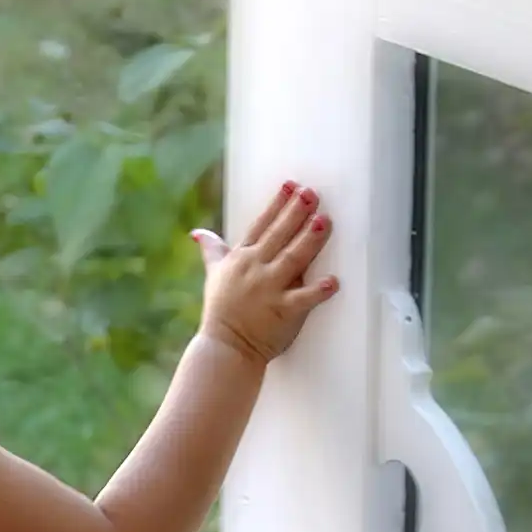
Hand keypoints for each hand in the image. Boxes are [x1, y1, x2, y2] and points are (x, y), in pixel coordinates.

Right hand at [190, 181, 339, 363]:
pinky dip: (318, 291)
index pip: (261, 225)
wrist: (224, 347)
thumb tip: (197, 233)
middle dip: (295, 213)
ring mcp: (269, 290)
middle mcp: (255, 269)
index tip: (291, 185)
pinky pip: (303, 299)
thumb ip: (212, 250)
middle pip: (279, 235)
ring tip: (324, 221)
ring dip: (309, 240)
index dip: (277, 204)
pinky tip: (334, 281)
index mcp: (242, 258)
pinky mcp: (282, 312)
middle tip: (312, 193)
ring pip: (293, 259)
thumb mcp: (214, 274)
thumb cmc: (221, 311)